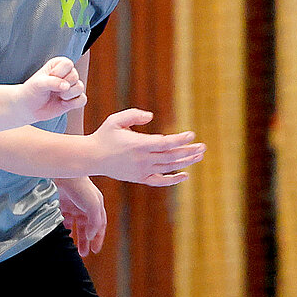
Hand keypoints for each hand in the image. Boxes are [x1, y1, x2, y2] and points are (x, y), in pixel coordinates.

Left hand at [18, 56, 87, 122]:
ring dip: (68, 95)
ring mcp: (72, 86)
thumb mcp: (38, 83)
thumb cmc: (33, 91)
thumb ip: (52, 82)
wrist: (30, 107)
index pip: (68, 64)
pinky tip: (63, 103)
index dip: (58, 73)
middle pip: (75, 76)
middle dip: (62, 85)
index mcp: (59, 64)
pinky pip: (82, 100)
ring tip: (58, 96)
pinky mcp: (74, 99)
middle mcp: (67, 73)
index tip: (48, 78)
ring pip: (80, 87)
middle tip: (51, 89)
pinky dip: (73, 103)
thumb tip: (67, 86)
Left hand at [57, 177, 106, 255]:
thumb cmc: (80, 187)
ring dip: (75, 236)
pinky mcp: (61, 203)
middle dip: (86, 241)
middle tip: (84, 254)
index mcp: (96, 206)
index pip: (100, 225)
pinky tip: (63, 234)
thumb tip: (90, 236)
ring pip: (76, 224)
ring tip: (73, 248)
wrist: (62, 173)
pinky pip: (64, 219)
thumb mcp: (93, 205)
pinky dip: (64, 227)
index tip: (95, 250)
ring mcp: (73, 205)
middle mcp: (85, 206)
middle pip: (87, 227)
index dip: (99, 238)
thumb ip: (94, 222)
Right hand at [89, 109, 205, 185]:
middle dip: (189, 151)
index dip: (180, 140)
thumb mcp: (116, 120)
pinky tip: (185, 175)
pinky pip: (160, 181)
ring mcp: (142, 171)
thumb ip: (134, 115)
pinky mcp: (140, 178)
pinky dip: (173, 179)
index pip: (165, 143)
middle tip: (203, 147)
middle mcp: (143, 159)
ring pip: (169, 167)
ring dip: (186, 162)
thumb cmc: (104, 135)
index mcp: (139, 145)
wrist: (92, 157)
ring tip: (199, 156)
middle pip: (171, 156)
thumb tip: (151, 116)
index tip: (191, 134)